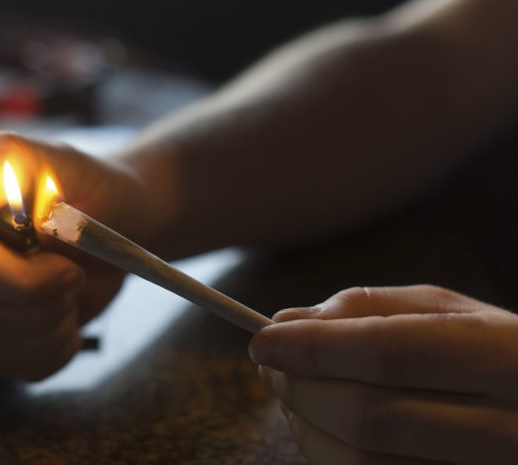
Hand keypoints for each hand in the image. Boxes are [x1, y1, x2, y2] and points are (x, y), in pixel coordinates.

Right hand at [0, 132, 150, 379]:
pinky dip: (55, 347)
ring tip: (69, 288)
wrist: (118, 224)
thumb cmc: (85, 186)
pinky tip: (66, 314)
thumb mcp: (54, 158)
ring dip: (52, 324)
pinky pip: (14, 369)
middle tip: (74, 271)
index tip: (64, 259)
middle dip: (42, 301)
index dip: (23, 276)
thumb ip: (5, 160)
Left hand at [249, 285, 517, 464]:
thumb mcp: (446, 310)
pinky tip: (319, 424)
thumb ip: (367, 307)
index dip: (315, 348)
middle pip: (368, 416)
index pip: (389, 353)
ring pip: (361, 462)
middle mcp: (507, 429)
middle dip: (300, 386)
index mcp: (507, 359)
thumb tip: (287, 320)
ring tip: (290, 390)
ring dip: (305, 424)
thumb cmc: (489, 351)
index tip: (262, 339)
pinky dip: (325, 452)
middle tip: (269, 362)